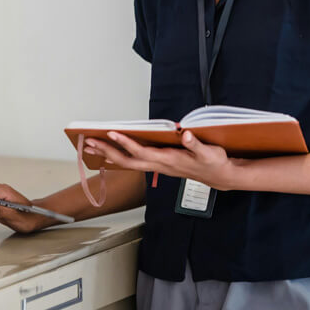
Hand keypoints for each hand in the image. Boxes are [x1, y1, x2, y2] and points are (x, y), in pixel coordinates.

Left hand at [85, 131, 241, 190]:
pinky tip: (110, 152)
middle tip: (90, 141)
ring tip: (93, 144)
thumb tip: (186, 133)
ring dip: (110, 154)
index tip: (113, 133)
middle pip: (128, 160)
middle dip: (108, 151)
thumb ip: (196, 144)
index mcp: (169, 160)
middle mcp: (160, 165)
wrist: (219, 176)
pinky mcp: (158, 165)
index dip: (127, 143)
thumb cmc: (213, 162)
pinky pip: (134, 162)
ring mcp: (158, 167)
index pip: (142, 152)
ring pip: (128, 163)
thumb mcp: (209, 152)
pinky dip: (119, 157)